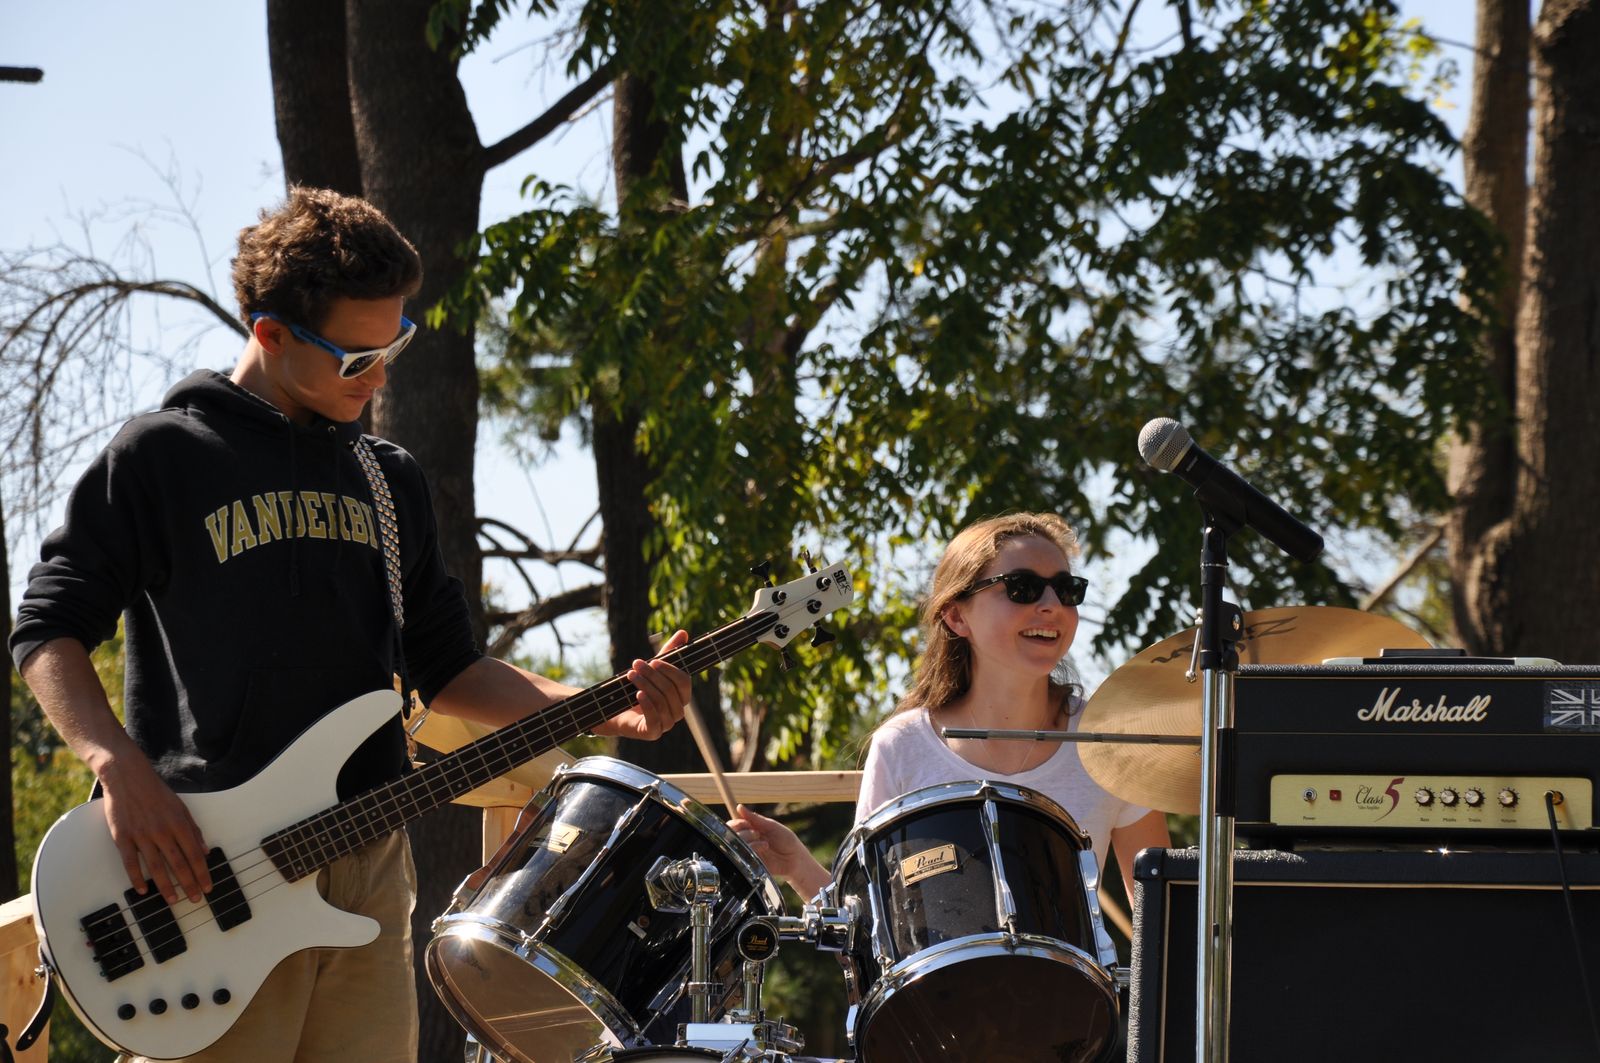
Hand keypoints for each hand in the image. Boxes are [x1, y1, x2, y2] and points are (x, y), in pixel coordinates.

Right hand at [96, 750, 212, 903]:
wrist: (128, 778)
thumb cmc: (156, 793)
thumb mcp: (181, 808)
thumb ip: (193, 829)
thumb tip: (205, 850)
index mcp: (179, 824)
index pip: (195, 854)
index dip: (202, 873)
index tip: (208, 887)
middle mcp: (162, 831)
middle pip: (179, 863)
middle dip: (189, 884)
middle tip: (195, 899)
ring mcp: (142, 835)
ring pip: (156, 867)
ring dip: (166, 886)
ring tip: (173, 900)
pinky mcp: (123, 837)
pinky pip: (130, 862)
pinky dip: (137, 878)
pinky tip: (143, 891)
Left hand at [593, 629, 691, 740]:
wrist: (615, 711)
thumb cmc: (637, 688)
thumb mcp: (653, 669)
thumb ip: (669, 652)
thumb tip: (684, 633)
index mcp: (681, 697)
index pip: (684, 682)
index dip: (670, 670)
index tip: (653, 660)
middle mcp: (677, 712)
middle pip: (671, 690)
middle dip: (653, 675)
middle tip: (636, 664)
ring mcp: (666, 724)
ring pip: (662, 702)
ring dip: (646, 686)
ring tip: (631, 676)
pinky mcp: (653, 733)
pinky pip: (655, 719)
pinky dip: (647, 704)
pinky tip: (638, 694)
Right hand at [728, 803, 831, 897]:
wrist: (796, 859)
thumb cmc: (786, 840)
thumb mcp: (772, 826)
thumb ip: (755, 819)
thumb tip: (739, 807)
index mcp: (751, 829)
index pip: (734, 824)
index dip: (736, 823)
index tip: (745, 823)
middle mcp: (748, 840)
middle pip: (732, 834)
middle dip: (743, 831)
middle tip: (757, 833)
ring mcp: (749, 852)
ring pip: (737, 844)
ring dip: (749, 839)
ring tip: (764, 841)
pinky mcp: (751, 863)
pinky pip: (744, 854)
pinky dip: (754, 847)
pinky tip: (765, 847)